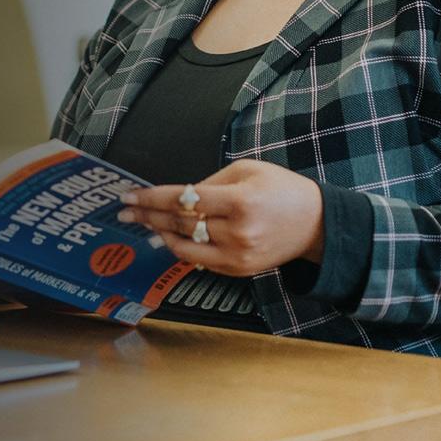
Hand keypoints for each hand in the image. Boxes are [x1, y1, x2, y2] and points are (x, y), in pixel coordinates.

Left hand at [116, 160, 324, 276]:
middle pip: (179, 224)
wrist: (316, 224)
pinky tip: (166, 238)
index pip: (182, 200)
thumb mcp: (247, 170)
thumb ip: (210, 183)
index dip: (151, 198)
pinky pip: (199, 260)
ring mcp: (237, 255)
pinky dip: (180, 249)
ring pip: (184, 247)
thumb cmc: (281, 190)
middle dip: (147, 216)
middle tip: (124, 211)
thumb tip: (176, 195)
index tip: (129, 195)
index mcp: (239, 201)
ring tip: (142, 224)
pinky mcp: (238, 270)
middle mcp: (236, 232)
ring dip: (159, 234)